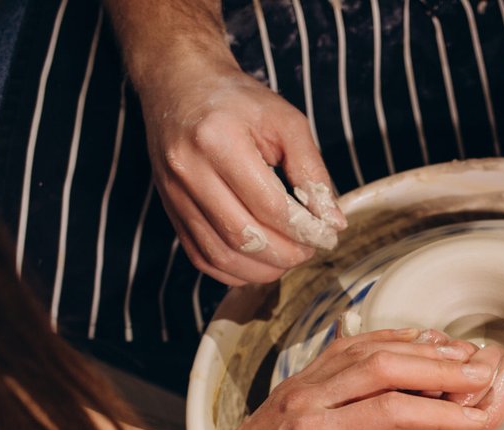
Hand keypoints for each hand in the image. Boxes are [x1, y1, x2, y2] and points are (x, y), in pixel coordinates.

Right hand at [138, 54, 346, 285]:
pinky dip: (235, 271)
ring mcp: (173, 193)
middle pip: (244, 236)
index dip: (304, 230)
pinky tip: (260, 263)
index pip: (269, 206)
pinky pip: (202, 257)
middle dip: (286, 254)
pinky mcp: (170, 209)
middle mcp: (188, 169)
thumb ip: (311, 170)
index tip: (327, 236)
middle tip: (310, 250)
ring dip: (262, 269)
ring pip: (221, 254)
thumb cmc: (237, 100)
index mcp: (218, 139)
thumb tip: (333, 222)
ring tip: (289, 259)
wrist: (179, 84)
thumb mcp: (285, 120)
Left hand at [186, 329, 499, 429]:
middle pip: (386, 366)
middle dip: (441, 368)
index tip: (476, 414)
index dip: (437, 409)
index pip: (387, 409)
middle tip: (485, 372)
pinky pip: (356, 345)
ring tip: (467, 354)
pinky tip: (424, 341)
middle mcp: (310, 397)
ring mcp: (308, 382)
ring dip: (423, 348)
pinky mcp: (307, 376)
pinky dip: (394, 338)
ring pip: (373, 348)